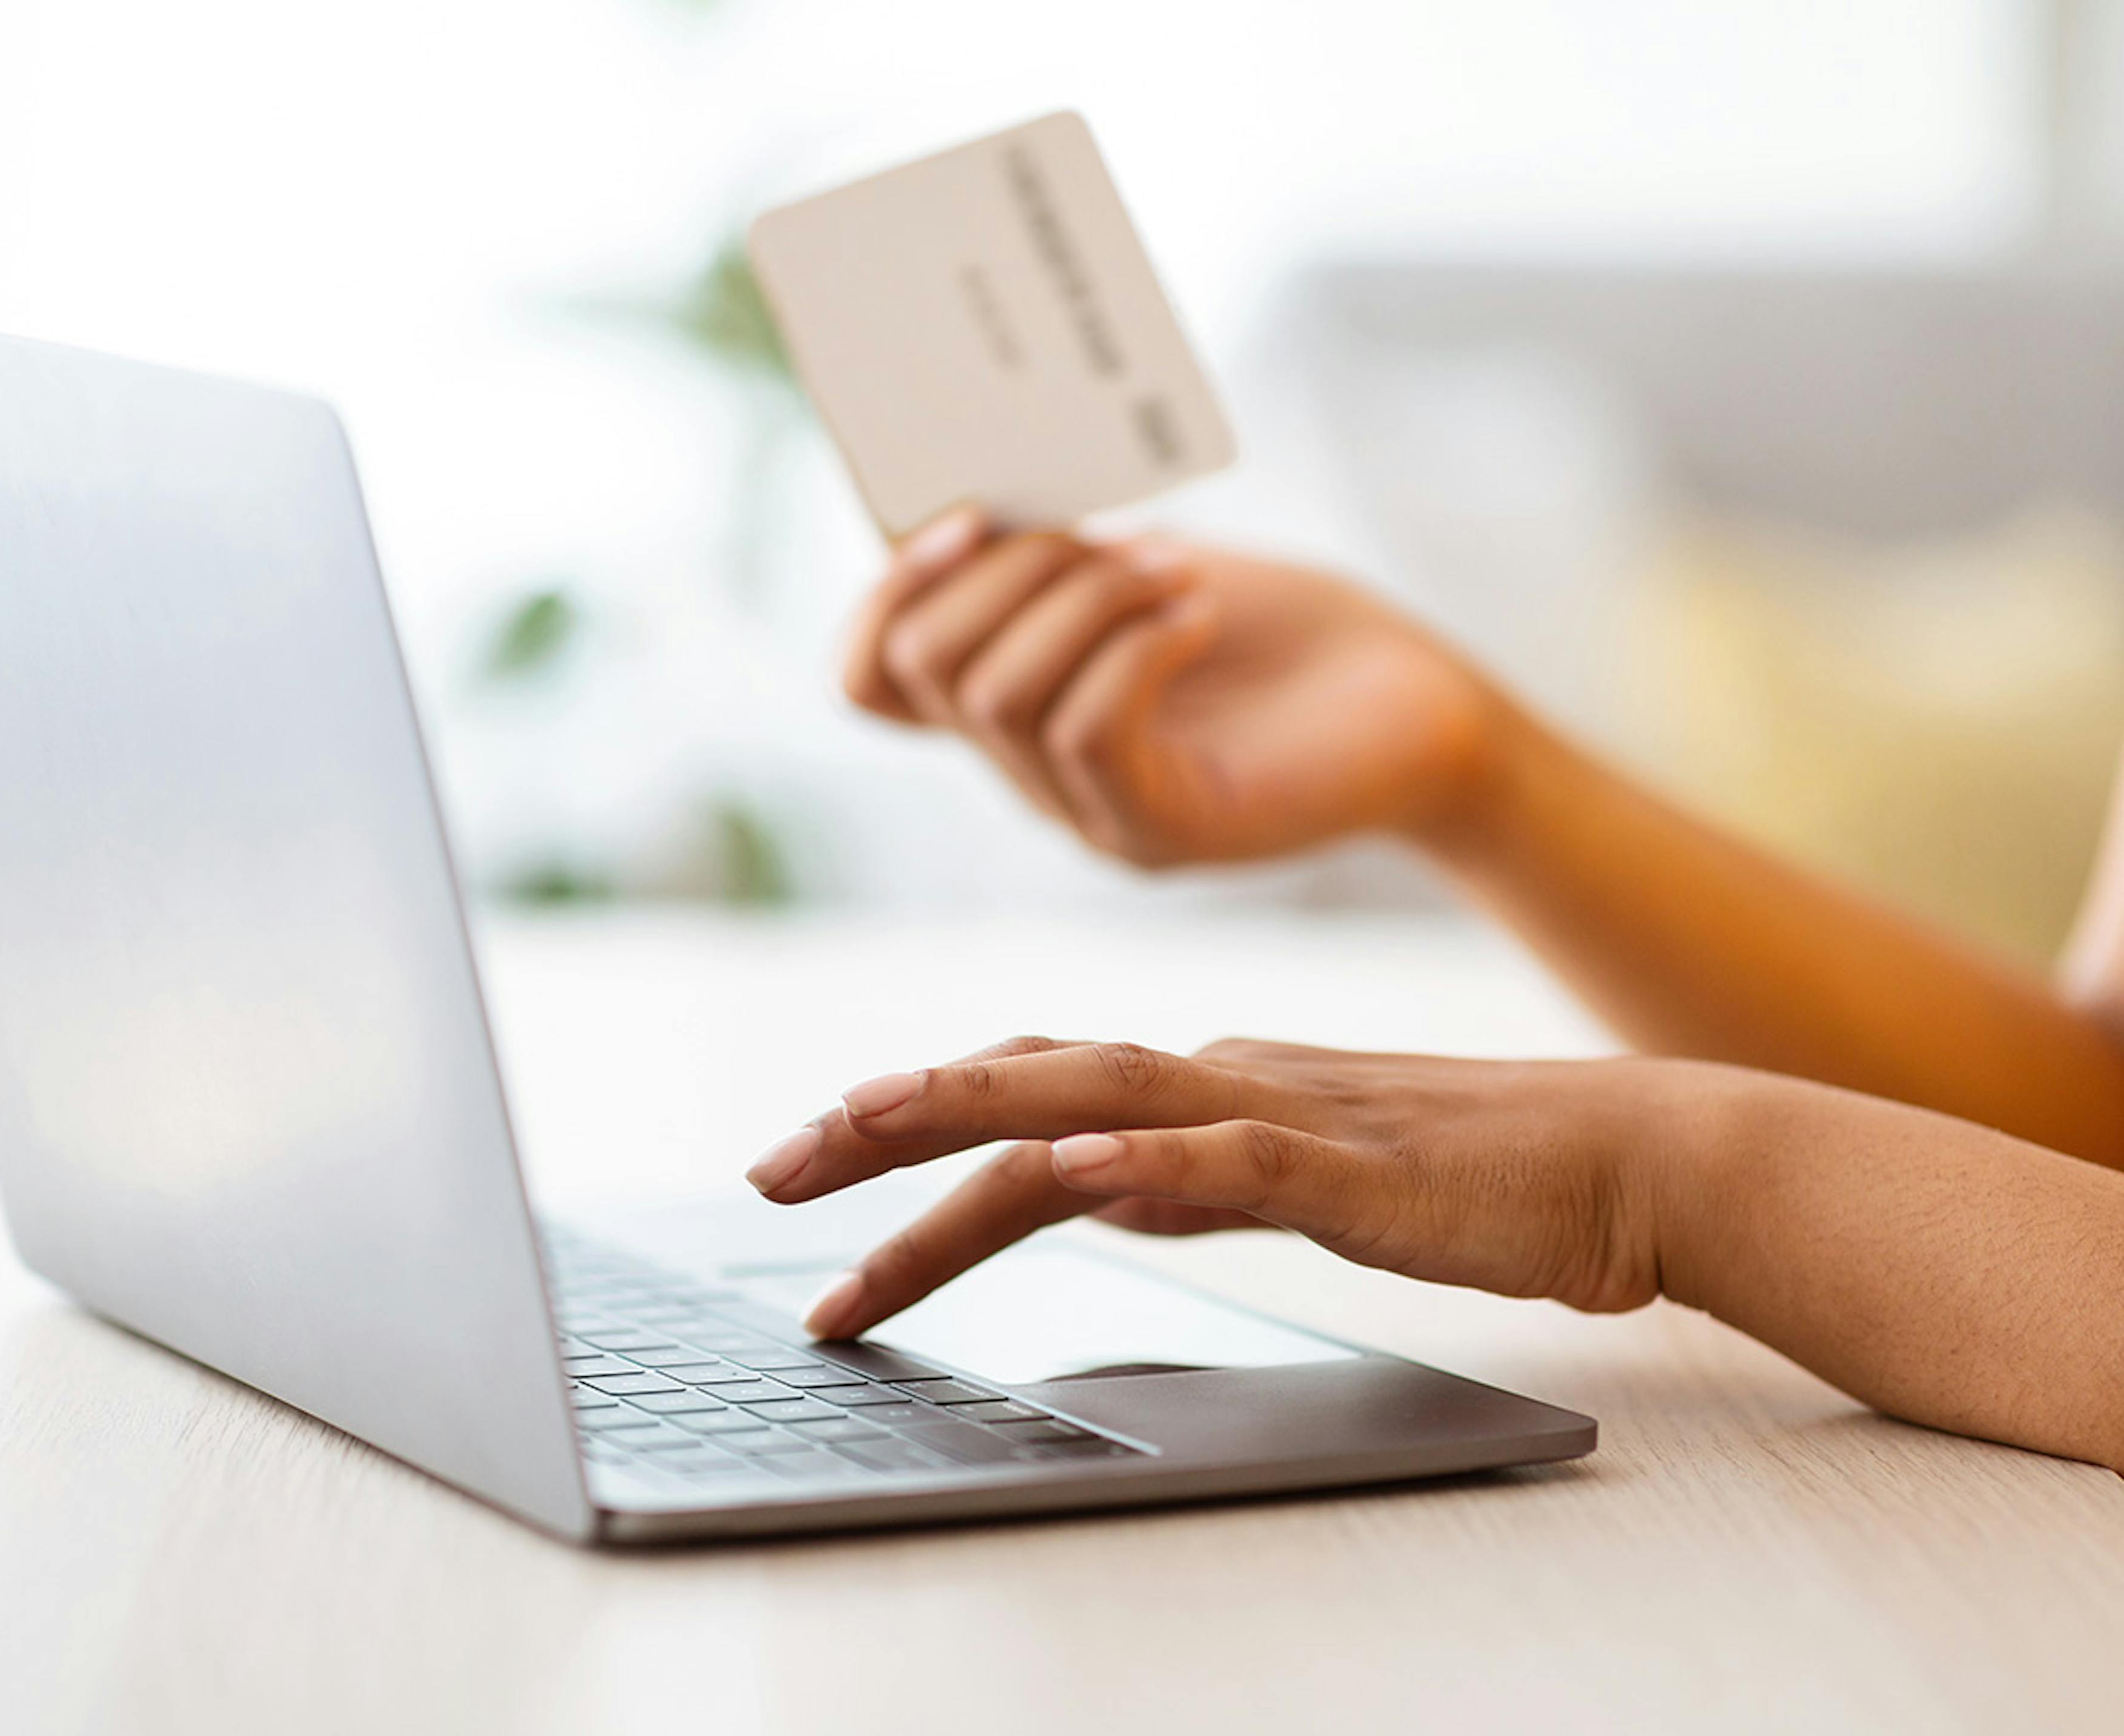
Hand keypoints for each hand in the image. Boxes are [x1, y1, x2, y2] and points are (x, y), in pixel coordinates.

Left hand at [744, 1035, 1725, 1339]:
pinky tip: (1085, 1175)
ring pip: (1100, 1100)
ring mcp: (1286, 1116)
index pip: (1026, 1091)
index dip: (909, 1114)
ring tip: (863, 1128)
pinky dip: (1157, 1163)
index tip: (810, 1157)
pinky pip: (1242, 1164)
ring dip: (972, 1115)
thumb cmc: (1467, 1177)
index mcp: (1205, 1082)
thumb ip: (1191, 1173)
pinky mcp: (1361, 1173)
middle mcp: (1221, 1079)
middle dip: (886, 1121)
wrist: (1629, 1161)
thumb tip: (1092, 1189)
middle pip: (1024, 1085)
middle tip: (769, 1166)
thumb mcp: (1295, 1178)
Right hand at [842, 508, 1511, 864]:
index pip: (868, 680)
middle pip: (920, 668)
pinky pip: (1088, 729)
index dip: (885, 593)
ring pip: (1000, 694)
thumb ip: (1059, 554)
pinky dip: (1137, 644)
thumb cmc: (1291, 635)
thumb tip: (977, 501)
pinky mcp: (1163, 833)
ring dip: (1083, 598)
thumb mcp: (1150, 568)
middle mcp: (1029, 774)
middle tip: (1113, 536)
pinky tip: (1202, 616)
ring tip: (1178, 572)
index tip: (969, 516)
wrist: (1423, 710)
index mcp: (1012, 707)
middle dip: (1005, 569)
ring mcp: (1089, 814)